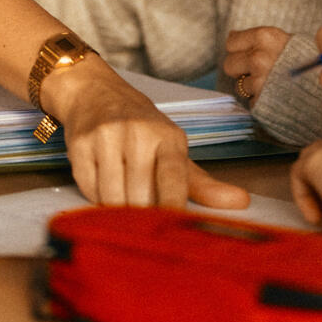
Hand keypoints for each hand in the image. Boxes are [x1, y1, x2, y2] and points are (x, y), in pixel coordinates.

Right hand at [46, 59, 249, 210]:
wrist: (95, 92)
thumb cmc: (141, 128)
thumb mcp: (173, 150)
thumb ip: (203, 184)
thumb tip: (242, 203)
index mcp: (168, 137)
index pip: (174, 179)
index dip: (172, 208)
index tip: (172, 229)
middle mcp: (138, 133)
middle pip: (140, 197)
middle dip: (140, 212)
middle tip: (140, 210)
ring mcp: (107, 137)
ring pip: (112, 197)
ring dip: (116, 206)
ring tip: (122, 192)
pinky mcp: (80, 145)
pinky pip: (89, 189)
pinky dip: (95, 195)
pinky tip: (102, 179)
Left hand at [221, 26, 290, 106]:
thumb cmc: (307, 61)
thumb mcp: (285, 41)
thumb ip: (261, 40)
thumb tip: (231, 37)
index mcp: (264, 37)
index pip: (231, 42)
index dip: (237, 49)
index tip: (245, 52)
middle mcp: (259, 58)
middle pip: (229, 64)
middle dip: (239, 68)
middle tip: (254, 69)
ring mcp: (259, 81)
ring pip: (240, 85)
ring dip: (251, 85)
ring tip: (271, 83)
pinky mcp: (262, 101)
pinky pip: (252, 100)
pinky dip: (260, 99)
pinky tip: (274, 95)